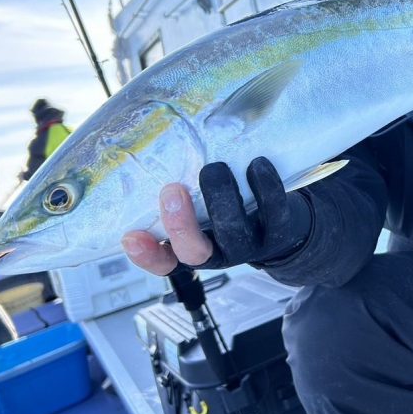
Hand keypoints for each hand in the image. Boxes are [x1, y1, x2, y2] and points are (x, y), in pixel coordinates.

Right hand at [122, 157, 311, 274]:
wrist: (281, 225)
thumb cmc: (225, 206)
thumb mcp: (197, 205)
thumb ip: (175, 190)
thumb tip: (145, 150)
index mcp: (191, 249)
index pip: (162, 263)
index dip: (146, 255)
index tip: (131, 236)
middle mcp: (218, 252)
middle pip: (195, 252)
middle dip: (181, 224)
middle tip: (172, 190)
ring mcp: (248, 245)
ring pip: (233, 231)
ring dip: (221, 199)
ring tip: (213, 169)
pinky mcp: (278, 230)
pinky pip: (274, 212)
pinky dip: (265, 186)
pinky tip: (257, 163)